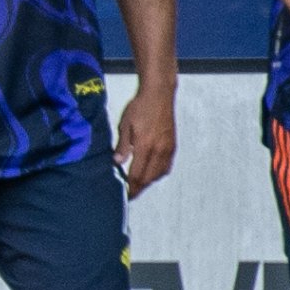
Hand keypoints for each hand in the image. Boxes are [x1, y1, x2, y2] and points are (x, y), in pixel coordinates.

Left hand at [114, 81, 177, 198]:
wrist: (159, 94)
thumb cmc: (140, 107)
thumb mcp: (125, 125)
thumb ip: (122, 146)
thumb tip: (117, 162)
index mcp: (145, 146)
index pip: (137, 175)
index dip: (131, 187)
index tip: (125, 194)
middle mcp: (159, 150)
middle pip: (149, 178)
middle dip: (139, 188)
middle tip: (130, 192)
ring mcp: (168, 148)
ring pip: (159, 174)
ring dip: (148, 181)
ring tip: (138, 184)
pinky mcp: (173, 145)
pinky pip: (166, 166)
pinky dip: (158, 173)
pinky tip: (151, 172)